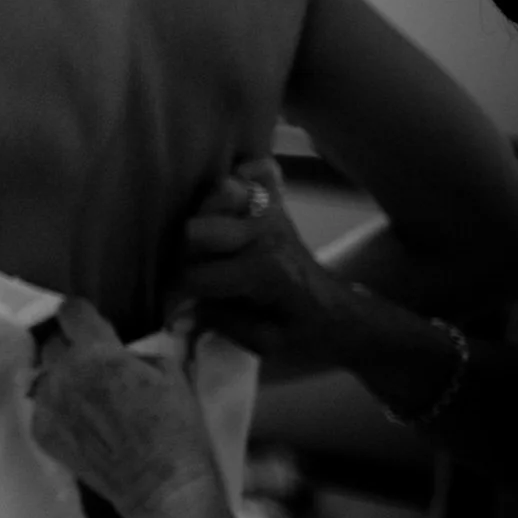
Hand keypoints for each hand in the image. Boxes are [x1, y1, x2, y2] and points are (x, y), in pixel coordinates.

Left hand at [28, 299, 233, 517]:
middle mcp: (63, 373)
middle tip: (96, 367)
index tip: (91, 325)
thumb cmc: (175, 428)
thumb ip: (142, 350)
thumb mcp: (173, 374)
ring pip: (45, 377)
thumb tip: (126, 346)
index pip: (70, 311)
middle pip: (53, 344)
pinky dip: (59, 410)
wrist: (162, 487)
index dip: (82, 315)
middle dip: (72, 349)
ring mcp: (48, 405)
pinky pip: (43, 408)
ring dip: (63, 381)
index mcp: (96, 352)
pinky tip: (84, 425)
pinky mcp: (41, 433)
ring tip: (90, 400)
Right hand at [171, 159, 349, 366]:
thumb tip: (178, 311)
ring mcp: (273, 213)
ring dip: (206, 217)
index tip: (175, 313)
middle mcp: (265, 233)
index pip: (195, 276)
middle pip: (196, 230)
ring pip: (219, 193)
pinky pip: (256, 172)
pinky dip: (243, 180)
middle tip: (197, 278)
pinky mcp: (278, 205)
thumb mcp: (265, 344)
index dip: (177, 297)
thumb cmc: (304, 333)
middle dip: (186, 259)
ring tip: (209, 246)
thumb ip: (220, 323)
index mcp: (263, 270)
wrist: (341, 314)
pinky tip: (235, 202)